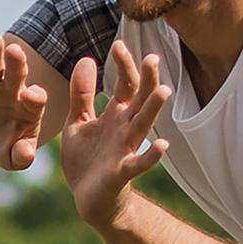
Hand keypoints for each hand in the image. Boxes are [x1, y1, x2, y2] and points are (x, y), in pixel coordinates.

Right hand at [0, 34, 49, 170]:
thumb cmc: (5, 147)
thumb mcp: (11, 157)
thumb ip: (20, 157)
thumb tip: (26, 156)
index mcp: (29, 107)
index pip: (35, 99)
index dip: (34, 96)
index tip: (30, 96)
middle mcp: (12, 91)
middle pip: (17, 75)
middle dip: (17, 63)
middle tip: (15, 51)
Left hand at [59, 41, 169, 226]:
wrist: (87, 199)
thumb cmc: (86, 160)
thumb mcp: (78, 123)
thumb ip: (82, 94)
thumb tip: (87, 59)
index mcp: (114, 116)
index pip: (125, 85)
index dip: (123, 66)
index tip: (119, 44)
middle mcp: (124, 130)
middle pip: (140, 100)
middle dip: (146, 80)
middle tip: (153, 58)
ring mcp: (125, 150)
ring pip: (143, 126)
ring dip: (153, 109)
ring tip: (164, 90)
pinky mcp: (121, 172)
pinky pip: (139, 163)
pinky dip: (151, 156)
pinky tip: (163, 145)